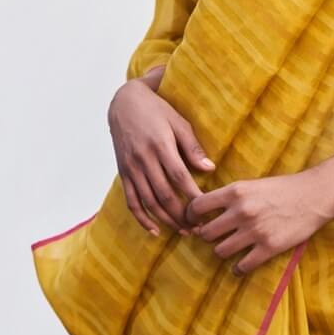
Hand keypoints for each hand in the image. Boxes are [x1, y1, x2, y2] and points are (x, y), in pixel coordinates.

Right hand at [107, 78, 214, 236]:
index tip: (207, 210)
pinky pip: (131, 200)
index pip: (179, 177)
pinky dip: (142, 218)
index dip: (194, 196)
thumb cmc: (157, 110)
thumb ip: (193, 147)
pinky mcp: (123, 173)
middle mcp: (143, 159)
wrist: (124, 103)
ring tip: (184, 231)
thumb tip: (210, 169)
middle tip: (199, 227)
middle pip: (164, 194)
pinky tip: (155, 230)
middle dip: (182, 215)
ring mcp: (131, 168)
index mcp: (160, 145)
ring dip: (166, 220)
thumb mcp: (178, 122)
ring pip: (148, 202)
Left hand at [182, 169, 333, 276]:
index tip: (194, 221)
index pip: (197, 206)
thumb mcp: (252, 184)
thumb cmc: (284, 188)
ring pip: (220, 251)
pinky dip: (238, 269)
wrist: (315, 195)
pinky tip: (240, 266)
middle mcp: (241, 211)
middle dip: (208, 236)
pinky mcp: (269, 247)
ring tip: (230, 249)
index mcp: (235, 192)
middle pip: (206, 232)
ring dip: (223, 252)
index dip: (190, 216)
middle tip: (215, 237)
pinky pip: (242, 266)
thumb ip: (230, 197)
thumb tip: (205, 214)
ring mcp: (255, 231)